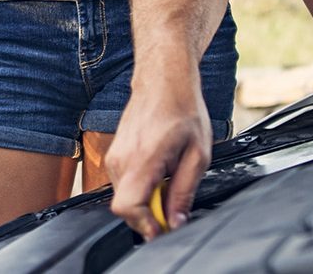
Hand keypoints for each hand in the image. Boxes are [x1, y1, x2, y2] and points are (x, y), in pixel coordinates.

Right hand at [105, 78, 211, 240]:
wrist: (163, 82)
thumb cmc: (183, 110)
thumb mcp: (198, 155)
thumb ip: (184, 191)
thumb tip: (176, 221)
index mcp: (142, 159)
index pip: (128, 208)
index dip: (146, 225)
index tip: (163, 229)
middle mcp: (121, 160)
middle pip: (125, 208)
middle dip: (150, 215)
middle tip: (174, 205)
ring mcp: (114, 158)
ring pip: (125, 198)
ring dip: (147, 200)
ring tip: (169, 179)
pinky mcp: (114, 156)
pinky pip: (124, 185)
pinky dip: (141, 188)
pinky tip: (160, 172)